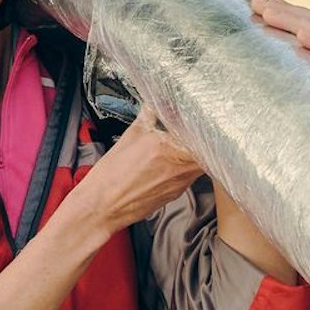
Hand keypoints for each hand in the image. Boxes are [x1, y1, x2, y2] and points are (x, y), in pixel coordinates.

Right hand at [75, 110, 201, 232]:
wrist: (102, 206)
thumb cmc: (111, 175)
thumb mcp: (130, 135)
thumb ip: (149, 116)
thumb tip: (158, 102)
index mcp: (168, 149)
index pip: (202, 134)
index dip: (204, 126)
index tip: (199, 120)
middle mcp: (179, 168)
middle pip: (206, 150)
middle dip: (201, 140)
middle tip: (192, 132)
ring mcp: (181, 183)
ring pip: (200, 163)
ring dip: (195, 154)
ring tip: (181, 147)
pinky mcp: (177, 194)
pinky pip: (189, 176)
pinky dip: (184, 168)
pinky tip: (170, 164)